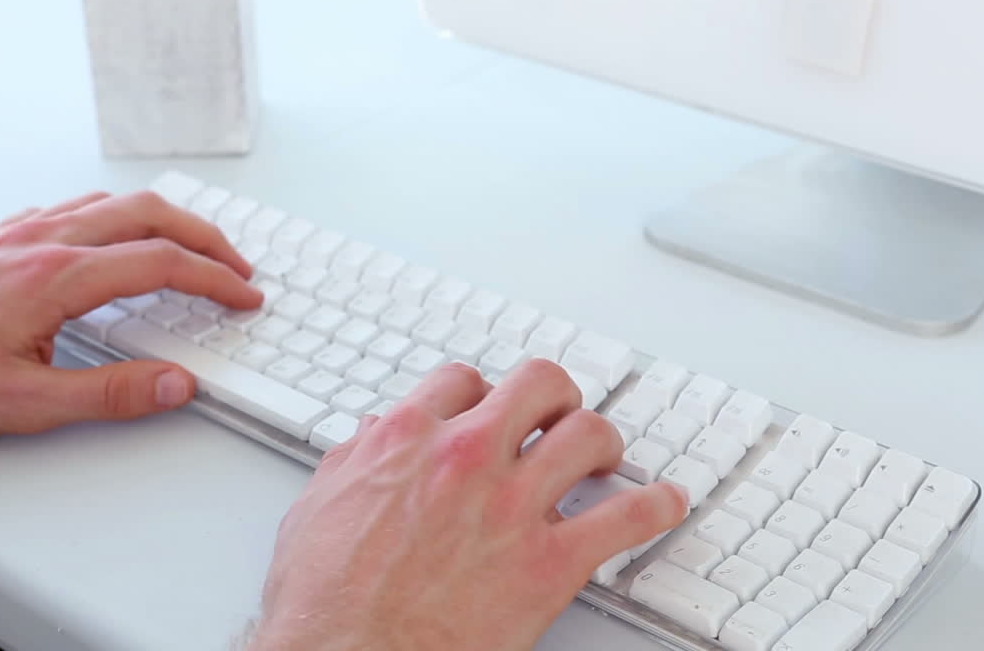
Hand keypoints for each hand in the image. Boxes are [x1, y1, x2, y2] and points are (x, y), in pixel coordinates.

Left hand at [0, 191, 260, 436]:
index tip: (244, 296)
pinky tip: (111, 240)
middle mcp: (42, 241)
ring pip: (112, 202)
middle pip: (149, 213)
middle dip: (205, 236)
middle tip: (235, 265)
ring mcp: (18, 232)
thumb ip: (111, 394)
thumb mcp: (25, 403)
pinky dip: (116, 216)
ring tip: (189, 247)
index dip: (216, 279)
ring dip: (163, 220)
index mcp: (58, 277)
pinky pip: (73, 207)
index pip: (162, 264)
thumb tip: (176, 384)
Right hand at [252, 360, 687, 650]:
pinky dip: (656, 506)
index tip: (492, 407)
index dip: (484, 391)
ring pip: (589, 436)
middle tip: (561, 416)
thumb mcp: (317, 509)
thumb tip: (375, 435)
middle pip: (539, 386)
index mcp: (408, 439)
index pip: (464, 381)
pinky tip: (666, 504)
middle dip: (556, 397)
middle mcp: (466, 457)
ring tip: (607, 459)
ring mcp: (512, 506)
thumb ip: (354, 461)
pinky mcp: (548, 563)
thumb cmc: (326, 601)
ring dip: (606, 442)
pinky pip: (625, 519)